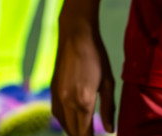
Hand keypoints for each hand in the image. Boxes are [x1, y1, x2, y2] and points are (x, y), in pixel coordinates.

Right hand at [51, 17, 114, 135]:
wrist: (75, 34)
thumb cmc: (96, 55)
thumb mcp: (108, 81)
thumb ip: (109, 108)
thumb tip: (110, 130)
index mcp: (84, 100)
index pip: (85, 132)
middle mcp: (68, 101)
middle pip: (73, 131)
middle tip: (92, 135)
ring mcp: (57, 96)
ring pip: (63, 124)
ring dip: (73, 131)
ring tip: (83, 132)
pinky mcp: (52, 89)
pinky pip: (56, 113)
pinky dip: (64, 122)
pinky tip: (72, 120)